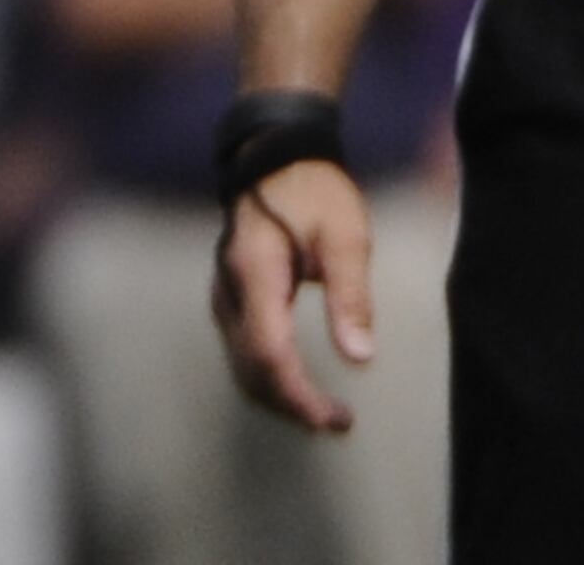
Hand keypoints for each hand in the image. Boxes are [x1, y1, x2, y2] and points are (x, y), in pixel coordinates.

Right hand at [215, 158, 374, 432]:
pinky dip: (268, 377)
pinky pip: (241, 350)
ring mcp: (224, 294)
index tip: (334, 418)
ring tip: (325, 412)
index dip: (298, 394)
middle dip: (292, 404)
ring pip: (240, 364)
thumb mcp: (345, 238)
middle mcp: (230, 290)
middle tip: (340, 423)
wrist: (274, 159)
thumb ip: (350, 296)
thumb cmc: (315, 193)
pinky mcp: (230, 297)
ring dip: (280, 395)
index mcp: (255, 273)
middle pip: (249, 367)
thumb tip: (359, 358)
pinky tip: (298, 383)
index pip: (268, 352)